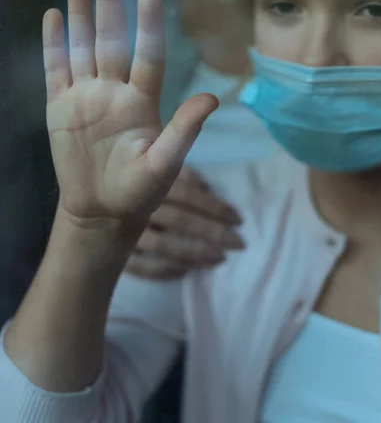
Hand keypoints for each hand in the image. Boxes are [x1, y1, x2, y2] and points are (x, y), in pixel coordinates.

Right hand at [43, 0, 217, 239]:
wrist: (103, 210)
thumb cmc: (139, 191)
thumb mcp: (165, 165)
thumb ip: (184, 131)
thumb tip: (213, 98)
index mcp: (142, 102)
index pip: (147, 56)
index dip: (148, 26)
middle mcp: (114, 91)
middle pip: (110, 38)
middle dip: (108, 1)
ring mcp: (86, 96)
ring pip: (82, 46)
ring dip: (79, 12)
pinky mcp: (61, 108)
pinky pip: (56, 70)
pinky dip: (54, 44)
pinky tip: (53, 16)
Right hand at [125, 167, 243, 278]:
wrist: (82, 200)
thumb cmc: (124, 180)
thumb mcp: (151, 168)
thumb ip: (179, 176)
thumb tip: (207, 189)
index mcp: (147, 179)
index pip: (187, 193)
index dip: (214, 206)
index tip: (238, 219)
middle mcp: (134, 204)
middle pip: (179, 220)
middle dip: (212, 232)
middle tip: (238, 243)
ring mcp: (120, 231)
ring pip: (164, 245)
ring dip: (195, 253)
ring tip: (220, 258)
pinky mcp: (115, 253)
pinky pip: (143, 267)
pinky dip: (166, 270)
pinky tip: (186, 271)